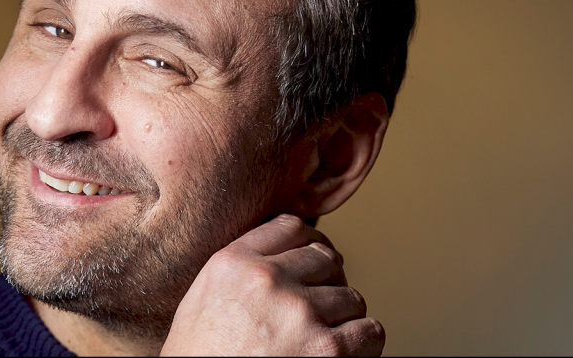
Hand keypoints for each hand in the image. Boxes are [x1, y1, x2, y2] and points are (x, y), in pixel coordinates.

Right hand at [161, 214, 383, 355]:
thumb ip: (239, 271)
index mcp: (233, 264)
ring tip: (323, 338)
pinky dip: (363, 345)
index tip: (315, 263)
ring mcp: (299, 313)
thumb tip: (282, 258)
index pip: (291, 228)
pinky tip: (344, 354)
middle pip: (326, 259)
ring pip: (351, 298)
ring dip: (344, 319)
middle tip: (320, 309)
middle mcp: (266, 280)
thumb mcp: (202, 301)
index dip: (310, 244)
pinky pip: (370, 332)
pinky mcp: (327, 350)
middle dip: (328, 283)